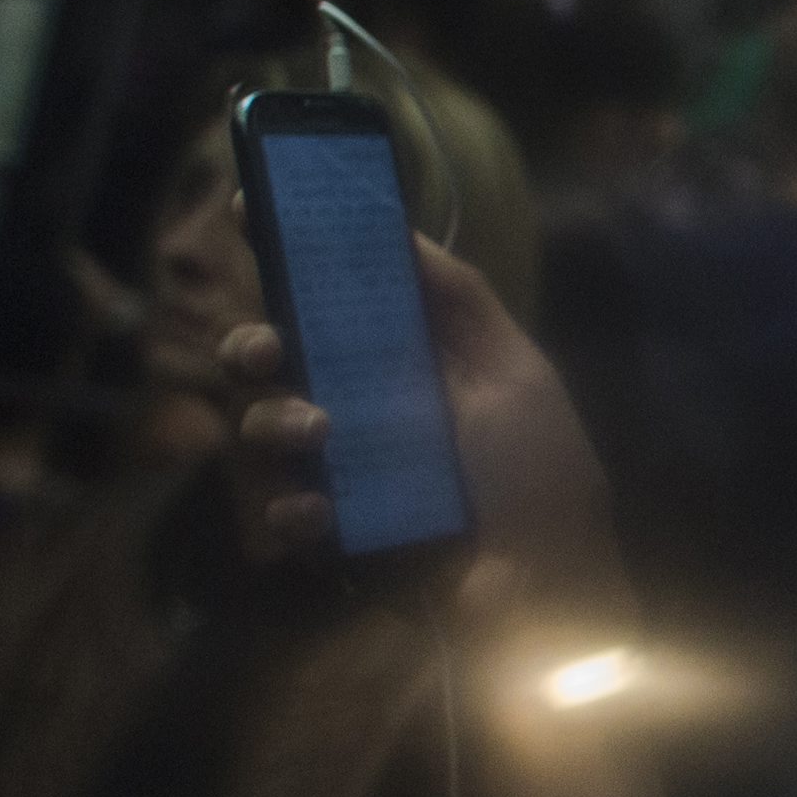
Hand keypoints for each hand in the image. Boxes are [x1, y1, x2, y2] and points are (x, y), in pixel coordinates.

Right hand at [218, 235, 619, 617]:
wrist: (551, 587)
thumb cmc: (541, 476)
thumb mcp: (516, 373)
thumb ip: (459, 300)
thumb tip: (396, 227)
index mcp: (403, 360)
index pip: (329, 295)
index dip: (285, 252)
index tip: (245, 208)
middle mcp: (360, 407)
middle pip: (268, 357)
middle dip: (252, 344)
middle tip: (270, 349)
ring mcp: (338, 471)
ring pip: (257, 428)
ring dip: (274, 422)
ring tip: (320, 434)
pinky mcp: (330, 534)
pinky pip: (276, 510)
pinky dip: (291, 507)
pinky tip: (321, 511)